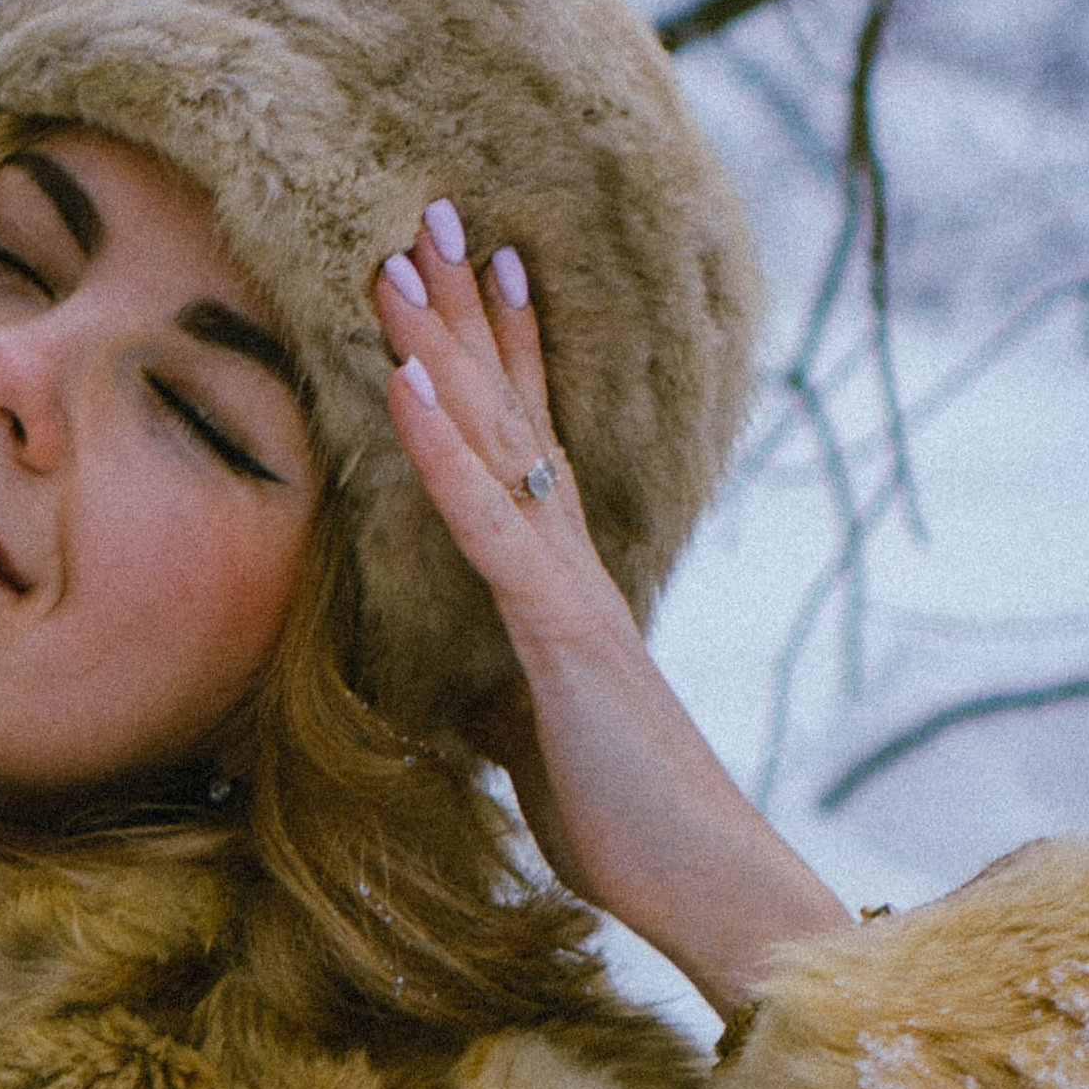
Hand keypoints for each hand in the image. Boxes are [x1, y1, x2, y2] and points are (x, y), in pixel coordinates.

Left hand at [373, 202, 852, 1018]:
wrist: (696, 880)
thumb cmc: (620, 818)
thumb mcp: (526, 744)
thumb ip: (492, 700)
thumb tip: (453, 692)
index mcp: (561, 580)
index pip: (523, 438)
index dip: (498, 349)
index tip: (474, 265)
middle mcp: (570, 559)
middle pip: (507, 408)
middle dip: (463, 309)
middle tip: (425, 207)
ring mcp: (567, 586)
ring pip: (493, 440)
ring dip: (439, 345)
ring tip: (393, 258)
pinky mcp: (560, 631)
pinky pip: (486, 524)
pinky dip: (440, 449)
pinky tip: (401, 380)